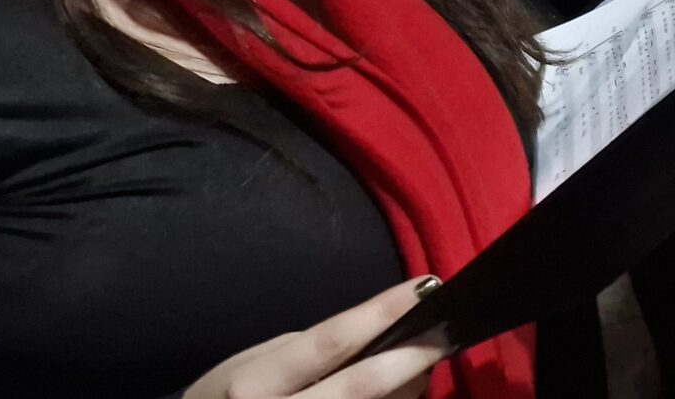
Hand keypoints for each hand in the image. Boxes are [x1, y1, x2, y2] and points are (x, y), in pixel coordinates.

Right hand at [183, 277, 447, 398]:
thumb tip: (379, 336)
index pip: (328, 343)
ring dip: (406, 388)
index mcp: (253, 384)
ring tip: (422, 365)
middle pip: (359, 388)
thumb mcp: (255, 365)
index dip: (380, 313)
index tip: (424, 288)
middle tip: (444, 333)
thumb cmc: (230, 398)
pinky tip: (401, 391)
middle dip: (409, 358)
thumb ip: (310, 352)